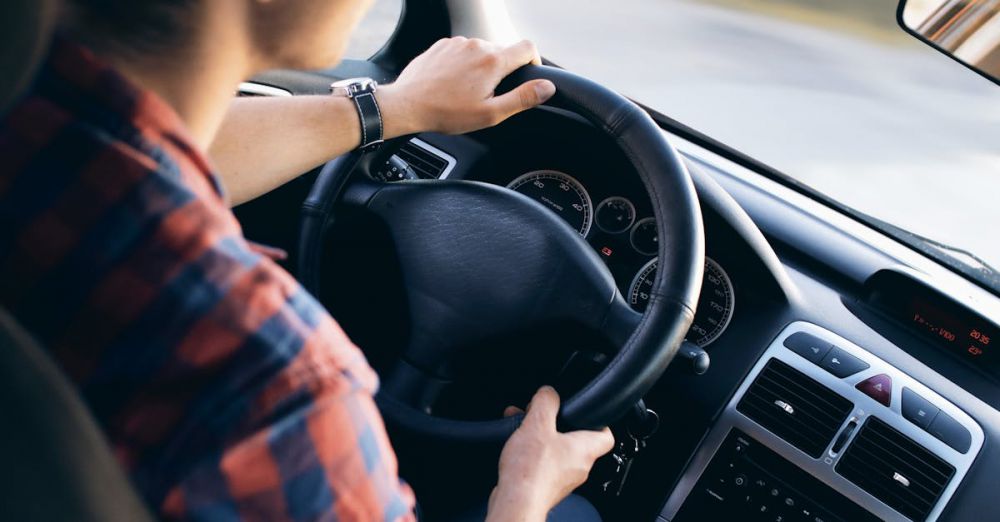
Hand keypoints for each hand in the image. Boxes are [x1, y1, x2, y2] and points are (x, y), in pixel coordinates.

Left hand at [377, 37, 555, 136]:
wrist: (407, 104)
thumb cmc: (446, 113)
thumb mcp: (490, 113)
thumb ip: (522, 98)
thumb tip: (547, 87)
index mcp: (493, 61)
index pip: (528, 48)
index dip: (534, 62)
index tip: (527, 77)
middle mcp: (477, 45)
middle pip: (503, 51)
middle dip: (502, 71)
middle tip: (489, 95)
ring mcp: (458, 43)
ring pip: (482, 51)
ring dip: (481, 68)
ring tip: (467, 92)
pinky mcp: (442, 45)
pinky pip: (462, 51)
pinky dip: (463, 64)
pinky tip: (452, 84)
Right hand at [486, 386, 614, 521]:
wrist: (516, 503)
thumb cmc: (531, 471)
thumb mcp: (537, 424)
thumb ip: (546, 402)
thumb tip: (549, 392)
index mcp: (585, 450)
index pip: (606, 435)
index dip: (599, 421)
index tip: (588, 412)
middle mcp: (578, 467)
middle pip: (576, 441)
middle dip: (557, 425)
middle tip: (542, 416)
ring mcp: (563, 480)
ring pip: (557, 452)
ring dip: (541, 438)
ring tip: (522, 428)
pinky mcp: (546, 488)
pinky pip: (543, 465)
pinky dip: (532, 454)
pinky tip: (515, 448)